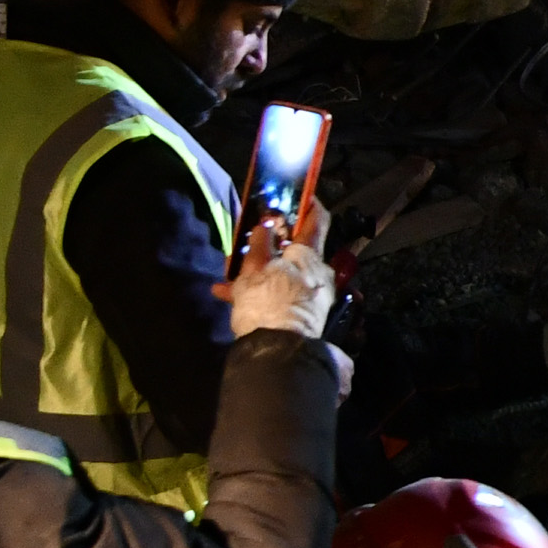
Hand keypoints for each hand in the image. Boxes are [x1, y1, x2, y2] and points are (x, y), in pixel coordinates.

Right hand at [223, 209, 335, 346]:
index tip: (300, 196)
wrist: (278, 351)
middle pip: (296, 251)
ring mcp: (314, 295)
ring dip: (259, 273)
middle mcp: (319, 273)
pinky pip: (281, 295)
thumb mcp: (255, 268)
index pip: (317, 220)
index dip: (309, 204)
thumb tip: (266, 227)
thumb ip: (261, 243)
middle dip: (271, 247)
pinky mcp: (305, 315)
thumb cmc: (267, 303)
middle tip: (249, 244)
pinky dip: (260, 293)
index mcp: (310, 256)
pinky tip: (228, 297)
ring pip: (284, 275)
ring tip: (228, 280)